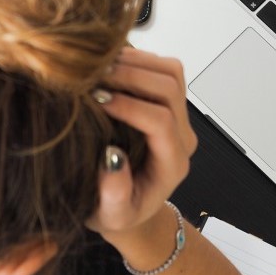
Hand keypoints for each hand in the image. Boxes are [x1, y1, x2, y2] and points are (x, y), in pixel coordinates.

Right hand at [86, 47, 197, 238]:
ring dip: (135, 62)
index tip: (97, 100)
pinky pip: (162, 68)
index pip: (161, 122)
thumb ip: (114, 194)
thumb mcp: (111, 215)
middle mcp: (181, 136)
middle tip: (93, 77)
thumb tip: (111, 157)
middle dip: (131, 76)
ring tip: (98, 67)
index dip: (130, 106)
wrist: (129, 206)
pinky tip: (106, 65)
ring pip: (170, 72)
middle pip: (170, 88)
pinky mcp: (167, 102)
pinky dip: (136, 59)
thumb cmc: (118, 212)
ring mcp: (178, 116)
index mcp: (172, 163)